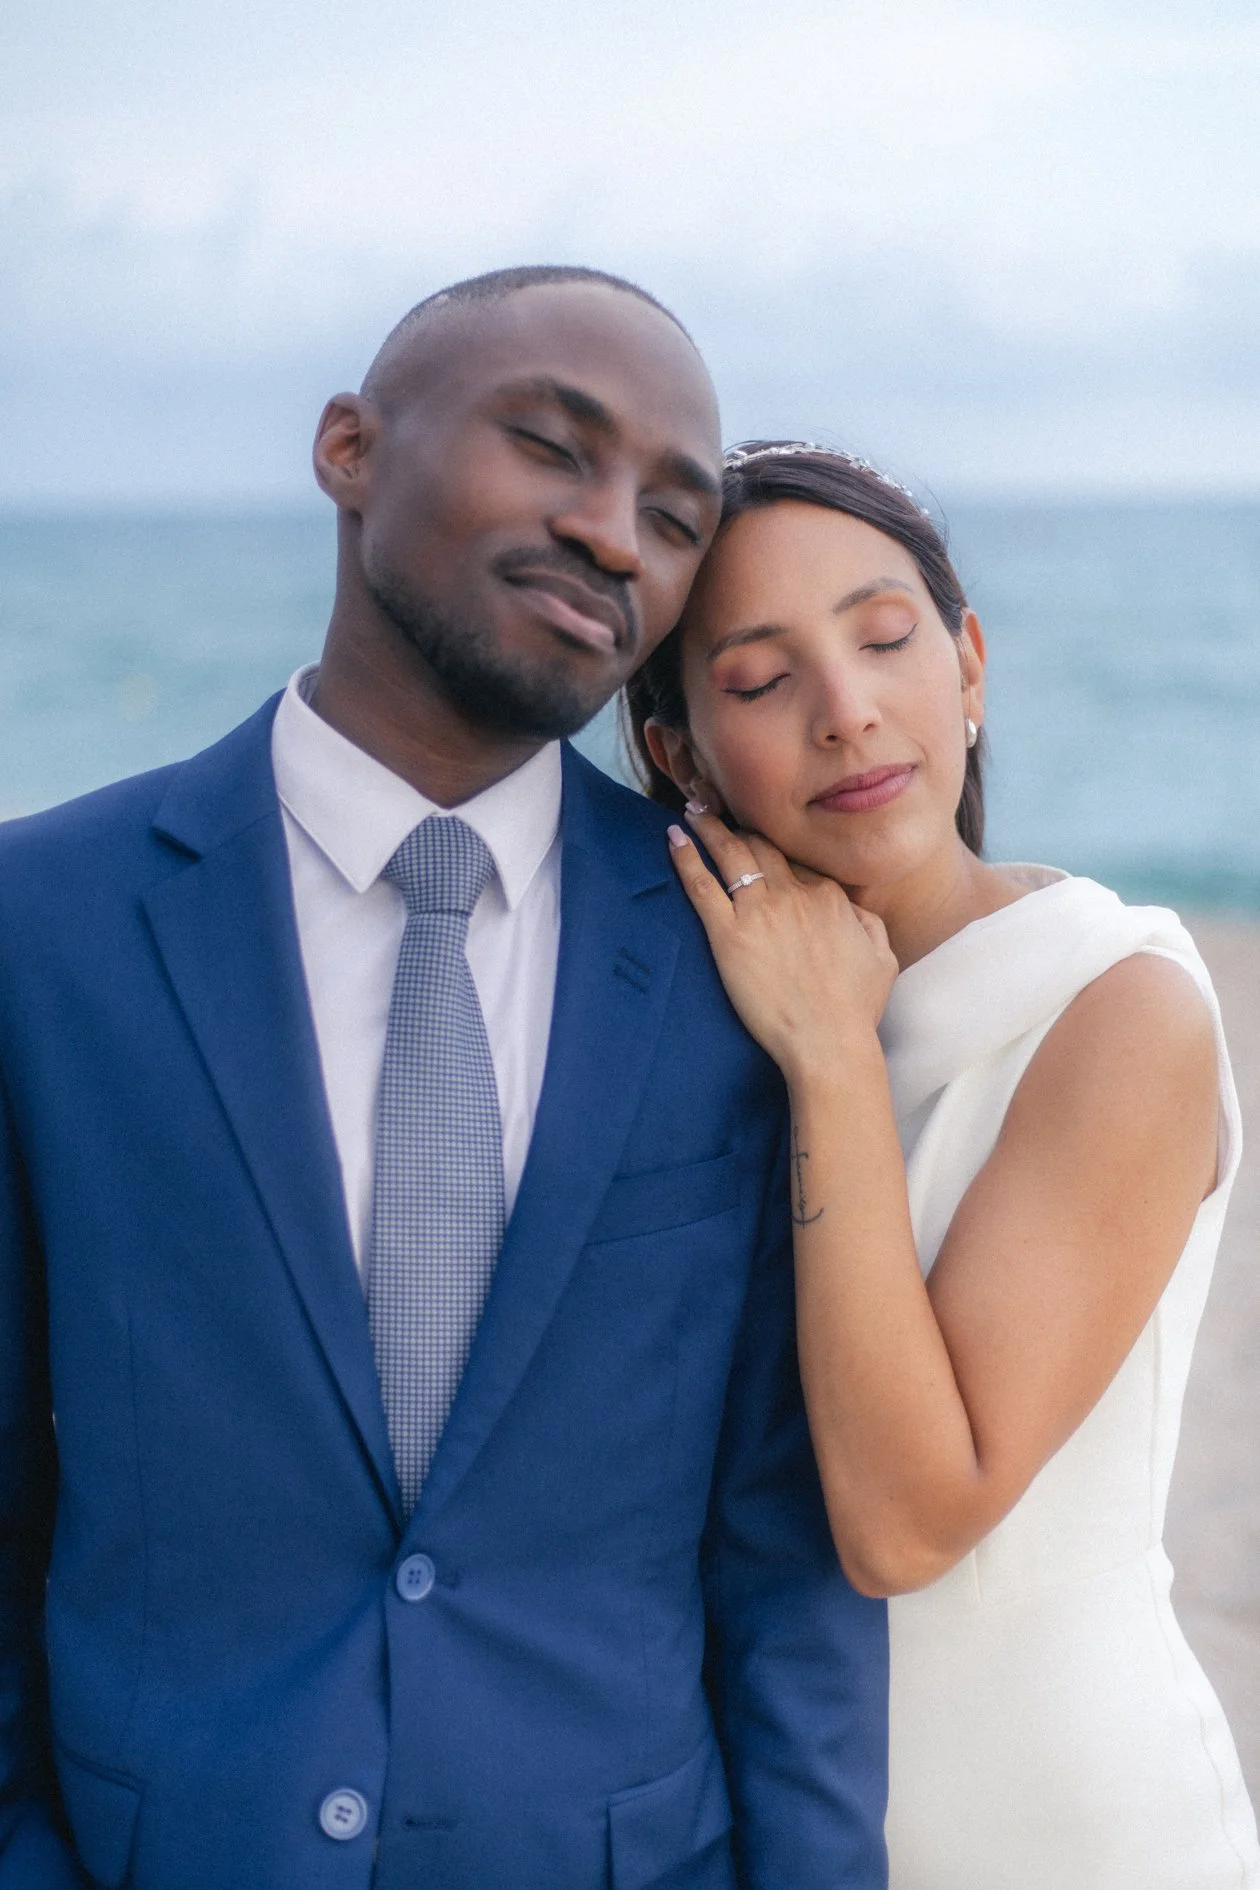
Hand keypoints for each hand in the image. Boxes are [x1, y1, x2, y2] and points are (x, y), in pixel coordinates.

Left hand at [668, 809, 897, 1086]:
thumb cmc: (856, 1008)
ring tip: (694, 807)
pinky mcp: (729, 935)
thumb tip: (849, 904)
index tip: (763, 835)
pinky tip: (674, 837)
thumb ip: (866, 920)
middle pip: (763, 844)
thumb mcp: (882, 956)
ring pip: (732, 853)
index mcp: (829, 896)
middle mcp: (794, 894)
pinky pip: (703, 885)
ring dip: (710, 826)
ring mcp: (759, 912)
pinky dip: (686, 857)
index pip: (799, 860)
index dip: (779, 846)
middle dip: (741, 821)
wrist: (828, 1042)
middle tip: (720, 805)